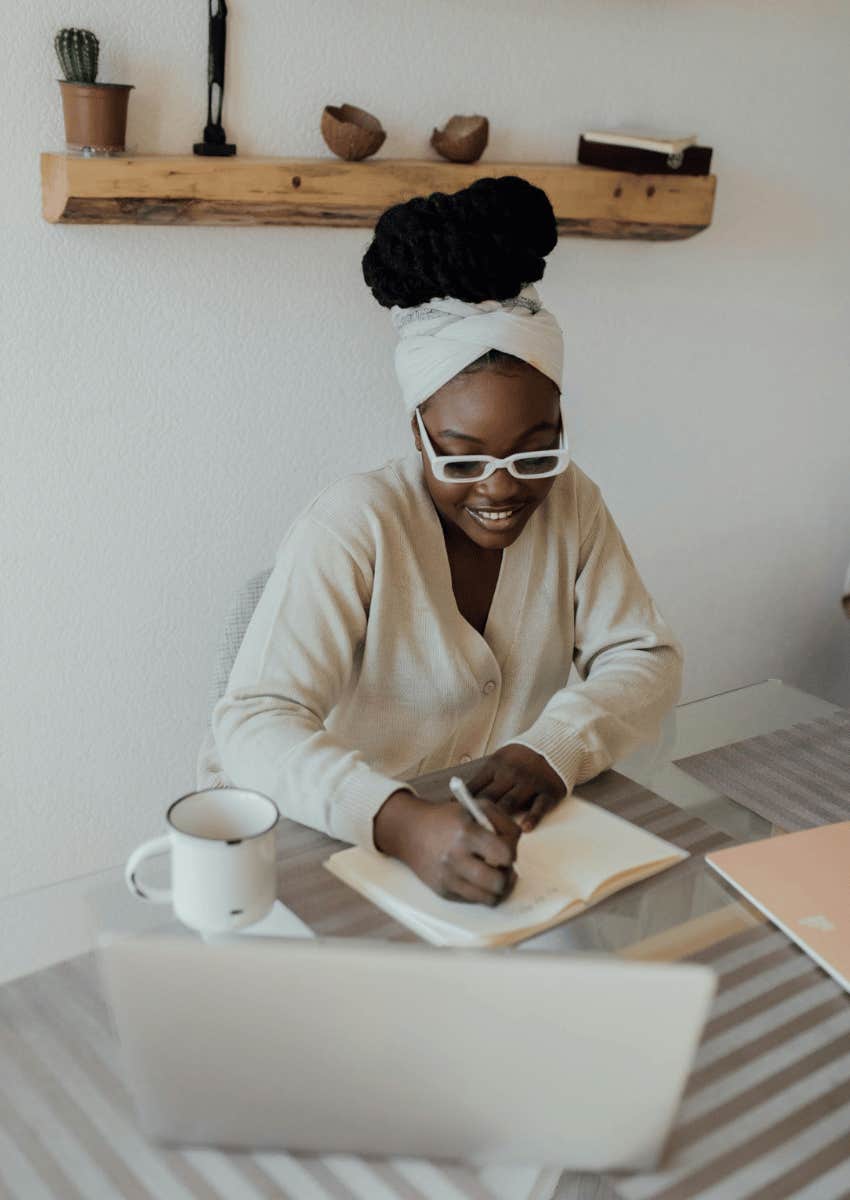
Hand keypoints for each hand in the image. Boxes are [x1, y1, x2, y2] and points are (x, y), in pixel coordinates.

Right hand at [373, 790, 519, 904]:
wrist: (410, 831)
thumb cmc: (448, 818)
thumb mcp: (476, 806)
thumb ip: (503, 821)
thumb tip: (516, 846)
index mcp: (466, 833)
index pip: (504, 854)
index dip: (511, 853)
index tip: (506, 850)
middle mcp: (455, 858)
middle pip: (499, 882)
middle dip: (507, 876)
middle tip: (503, 867)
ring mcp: (448, 878)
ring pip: (489, 898)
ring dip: (497, 888)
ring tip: (494, 875)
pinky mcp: (443, 891)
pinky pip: (474, 901)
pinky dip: (481, 892)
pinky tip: (476, 878)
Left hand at [467, 743, 566, 831]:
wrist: (554, 743)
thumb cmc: (521, 757)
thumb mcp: (500, 760)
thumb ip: (485, 779)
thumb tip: (459, 801)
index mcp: (495, 766)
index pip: (475, 787)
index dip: (462, 805)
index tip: (453, 820)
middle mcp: (511, 774)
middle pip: (490, 798)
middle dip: (478, 816)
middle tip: (468, 835)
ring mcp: (530, 782)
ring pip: (511, 803)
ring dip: (500, 819)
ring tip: (491, 837)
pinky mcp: (548, 791)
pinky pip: (539, 806)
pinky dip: (532, 817)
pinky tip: (525, 828)